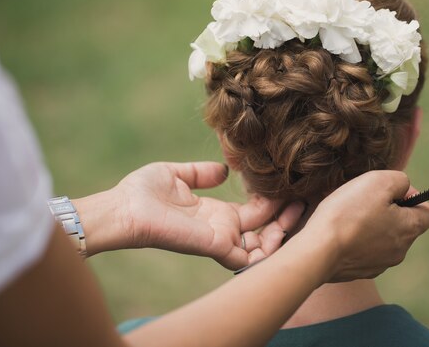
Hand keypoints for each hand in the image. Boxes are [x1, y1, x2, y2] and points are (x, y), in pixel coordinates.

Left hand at [74, 162, 303, 268]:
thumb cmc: (143, 192)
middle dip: (285, 219)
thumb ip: (201, 174)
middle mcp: (222, 228)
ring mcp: (220, 239)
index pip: (252, 213)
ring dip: (282, 233)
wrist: (124, 208)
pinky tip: (283, 229)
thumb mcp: (177, 174)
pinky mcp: (215, 246)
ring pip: (262, 247)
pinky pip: (249, 259)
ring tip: (299, 210)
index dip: (272, 203)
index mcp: (215, 212)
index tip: (288, 188)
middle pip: (263, 230)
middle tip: (303, 201)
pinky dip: (268, 251)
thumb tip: (223, 170)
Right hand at [296, 170, 428, 282]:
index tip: (389, 191)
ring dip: (370, 227)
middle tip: (363, 202)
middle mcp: (400, 251)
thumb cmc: (348, 214)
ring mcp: (379, 264)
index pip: (427, 212)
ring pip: (382, 239)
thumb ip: (399, 181)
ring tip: (347, 217)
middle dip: (387, 211)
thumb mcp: (378, 182)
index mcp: (409, 229)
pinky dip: (356, 242)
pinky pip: (364, 252)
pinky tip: (339, 234)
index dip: (411, 196)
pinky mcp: (359, 272)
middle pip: (403, 225)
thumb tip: (403, 188)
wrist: (319, 251)